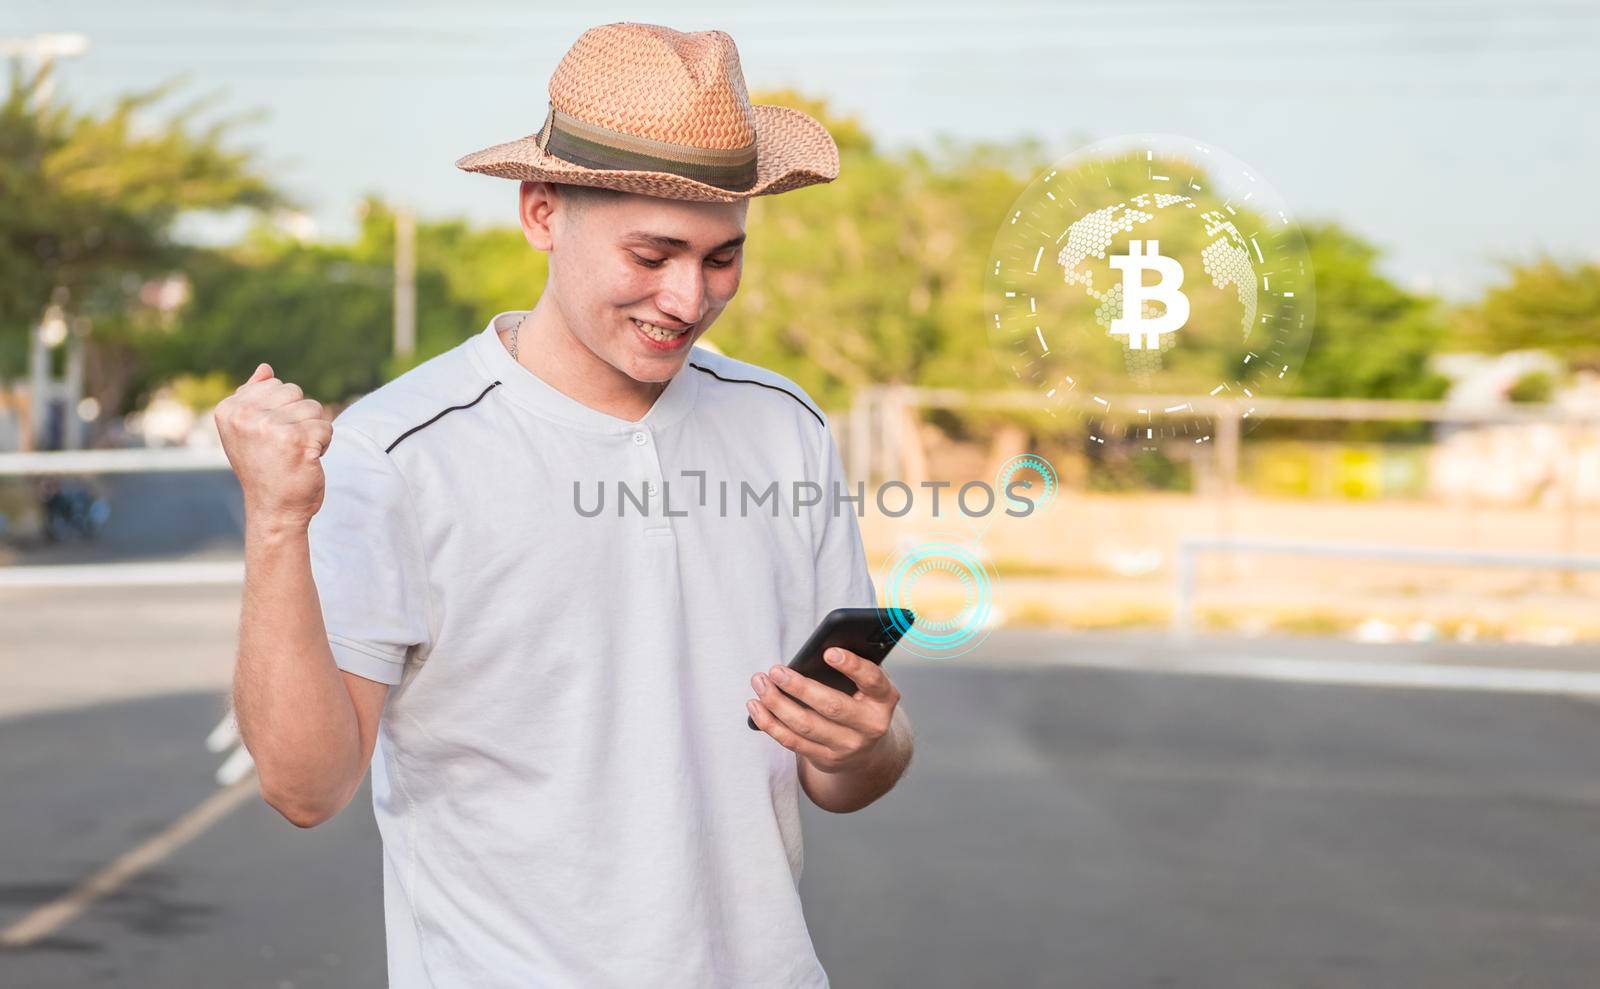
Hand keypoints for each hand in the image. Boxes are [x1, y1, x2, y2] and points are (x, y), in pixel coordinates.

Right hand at [213, 362, 333, 532]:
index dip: (282, 409)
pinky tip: (307, 460)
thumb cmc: (265, 469)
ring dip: (313, 432)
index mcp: (229, 409)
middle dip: (300, 417)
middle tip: (285, 446)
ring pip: (314, 408)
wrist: (274, 510)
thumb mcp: (250, 431)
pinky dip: (324, 444)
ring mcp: (269, 427)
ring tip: (296, 453)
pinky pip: (326, 427)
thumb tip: (265, 368)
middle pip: (295, 392)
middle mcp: (244, 416)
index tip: (269, 436)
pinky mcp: (295, 440)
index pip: (275, 384)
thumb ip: (255, 397)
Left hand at [747, 647, 900, 773]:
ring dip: (777, 702)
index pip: (872, 680)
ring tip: (760, 683)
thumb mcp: (866, 687)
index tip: (828, 652)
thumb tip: (812, 653)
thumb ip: (851, 670)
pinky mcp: (825, 759)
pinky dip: (770, 723)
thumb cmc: (861, 703)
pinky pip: (792, 741)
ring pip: (806, 725)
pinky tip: (756, 706)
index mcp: (883, 699)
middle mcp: (870, 726)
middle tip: (776, 670)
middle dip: (800, 687)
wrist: (868, 751)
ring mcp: (847, 746)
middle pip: (832, 706)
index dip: (852, 666)